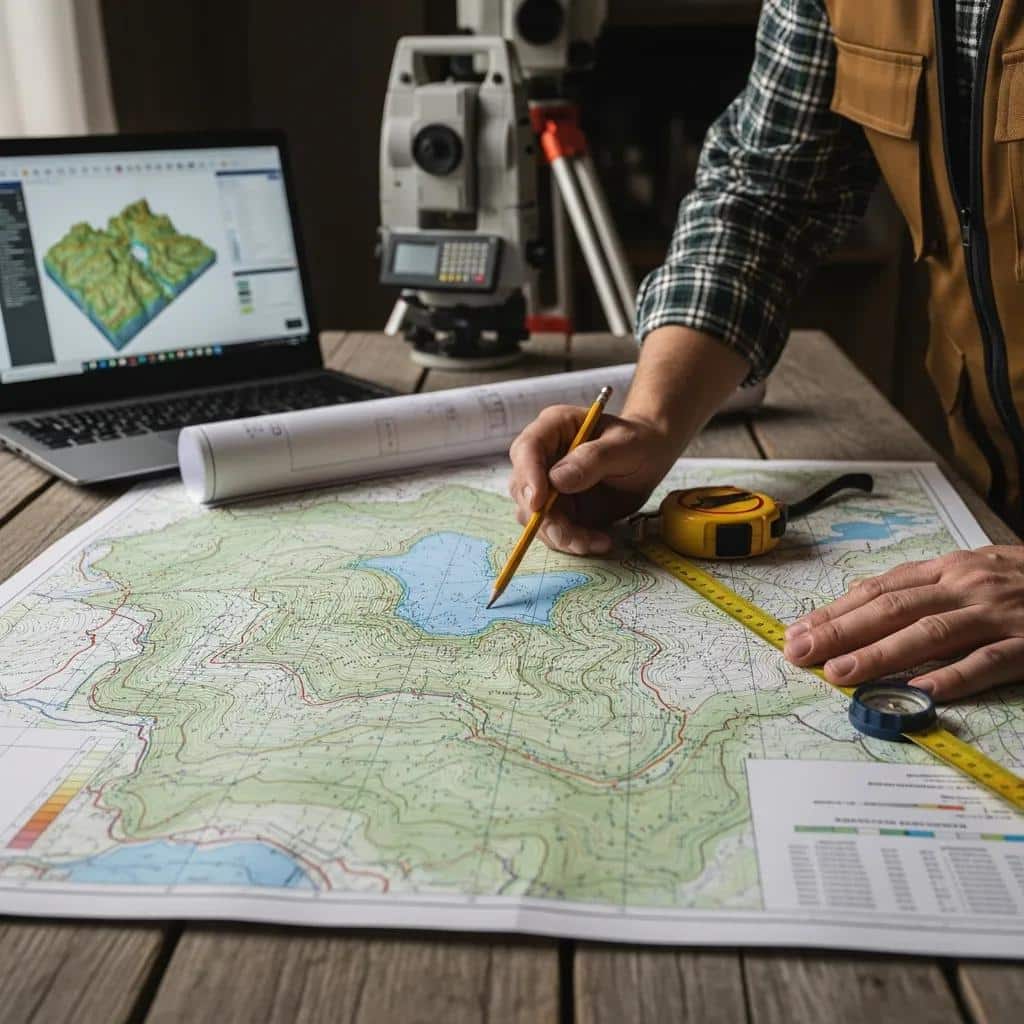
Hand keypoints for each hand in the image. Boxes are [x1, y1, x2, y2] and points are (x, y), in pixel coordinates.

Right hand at [508, 406, 677, 554]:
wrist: (649, 460)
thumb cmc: (639, 443)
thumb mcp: (625, 446)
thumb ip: (593, 459)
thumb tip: (556, 481)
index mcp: (554, 428)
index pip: (527, 449)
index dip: (528, 476)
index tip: (539, 503)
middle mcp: (543, 457)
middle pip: (523, 489)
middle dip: (545, 518)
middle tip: (574, 537)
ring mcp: (547, 485)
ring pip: (535, 517)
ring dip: (561, 535)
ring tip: (597, 541)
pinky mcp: (558, 509)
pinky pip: (554, 531)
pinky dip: (574, 542)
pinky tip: (600, 541)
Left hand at [783, 545, 1023, 700]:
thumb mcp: (975, 571)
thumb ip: (925, 586)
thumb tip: (864, 604)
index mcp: (950, 569)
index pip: (879, 589)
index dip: (836, 610)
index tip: (798, 631)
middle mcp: (968, 587)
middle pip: (892, 608)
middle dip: (840, 631)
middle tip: (800, 653)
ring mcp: (1000, 616)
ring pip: (930, 634)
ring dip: (880, 654)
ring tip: (841, 675)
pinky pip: (988, 662)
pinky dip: (953, 678)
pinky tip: (920, 693)